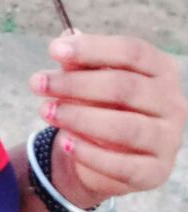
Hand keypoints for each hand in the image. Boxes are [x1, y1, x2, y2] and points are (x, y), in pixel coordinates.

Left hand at [29, 33, 187, 208]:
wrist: (108, 152)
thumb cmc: (99, 101)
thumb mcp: (89, 77)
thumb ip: (80, 61)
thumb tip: (66, 39)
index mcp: (161, 69)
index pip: (132, 51)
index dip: (92, 48)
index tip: (53, 50)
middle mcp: (173, 103)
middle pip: (125, 87)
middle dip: (75, 84)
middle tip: (38, 83)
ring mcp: (169, 140)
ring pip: (125, 127)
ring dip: (79, 118)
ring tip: (45, 110)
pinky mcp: (156, 173)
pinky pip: (123, 166)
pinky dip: (89, 153)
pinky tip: (64, 141)